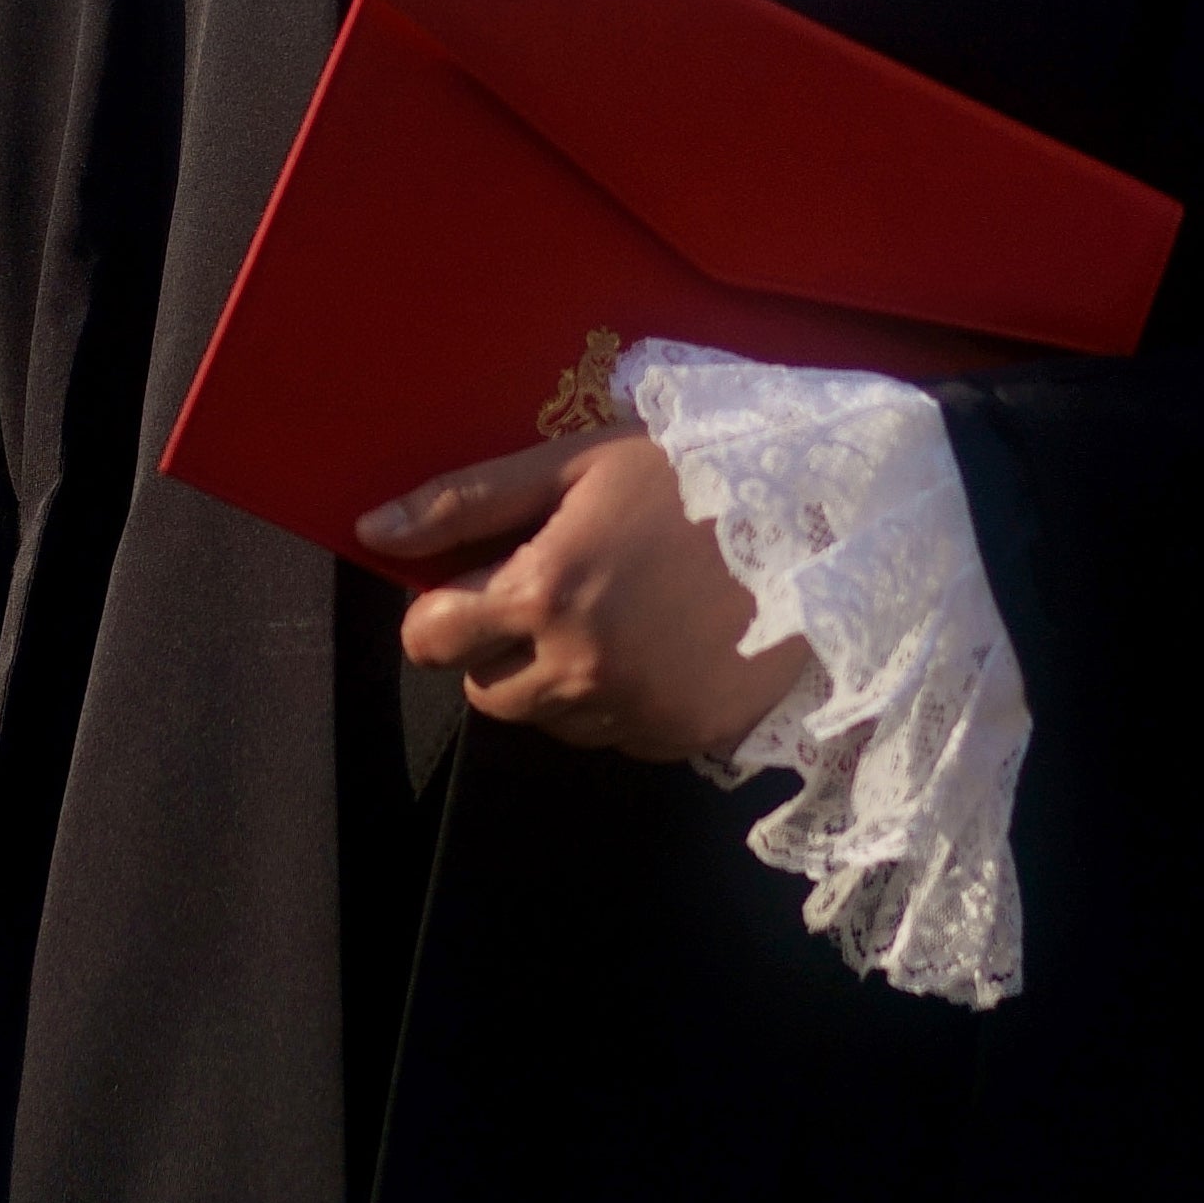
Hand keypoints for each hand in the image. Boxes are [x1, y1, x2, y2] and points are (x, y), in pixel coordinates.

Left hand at [363, 428, 810, 761]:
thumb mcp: (580, 461)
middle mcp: (581, 669)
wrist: (832, 518)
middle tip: (552, 593)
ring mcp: (636, 715)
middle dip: (497, 647)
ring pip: (548, 720)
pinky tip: (660, 644)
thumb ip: (470, 500)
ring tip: (615, 613)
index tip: (471, 585)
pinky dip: (619, 702)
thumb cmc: (696, 472)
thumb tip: (371, 530)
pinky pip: (615, 736)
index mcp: (545, 593)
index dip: (439, 609)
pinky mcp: (684, 741)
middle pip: (484, 691)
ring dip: (556, 678)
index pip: (431, 638)